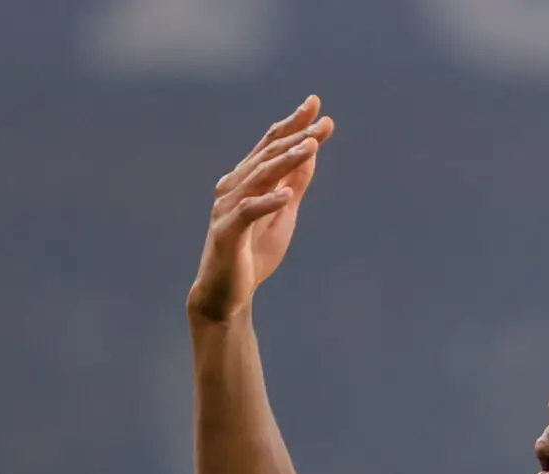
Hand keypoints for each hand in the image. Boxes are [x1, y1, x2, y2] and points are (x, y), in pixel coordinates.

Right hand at [188, 96, 331, 324]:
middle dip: (295, 136)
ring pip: (259, 177)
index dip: (293, 124)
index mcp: (247, 181)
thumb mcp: (283, 215)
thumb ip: (294, 185)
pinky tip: (286, 195)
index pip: (271, 145)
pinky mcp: (226, 232)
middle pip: (267, 154)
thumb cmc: (253, 253)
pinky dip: (267, 202)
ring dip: (285, 161)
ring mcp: (227, 208)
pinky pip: (248, 212)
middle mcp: (234, 187)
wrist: (227, 294)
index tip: (316, 105)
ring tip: (310, 147)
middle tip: (321, 122)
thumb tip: (311, 153)